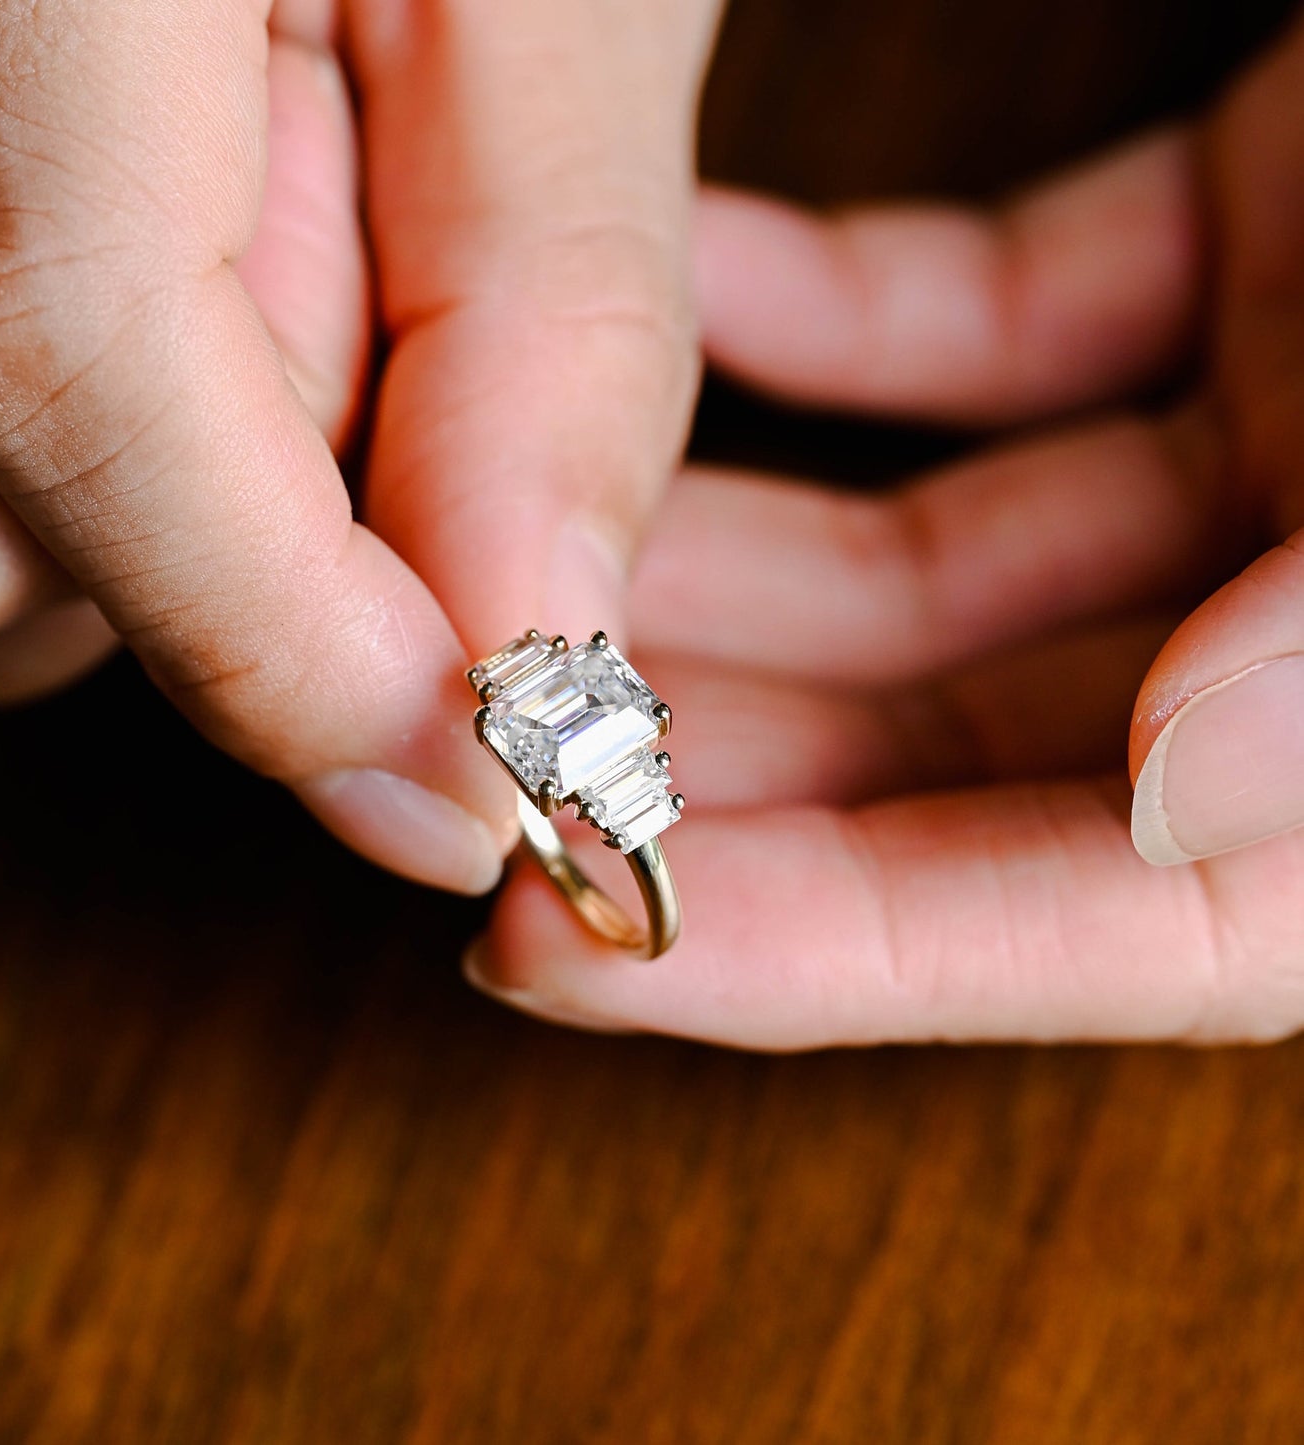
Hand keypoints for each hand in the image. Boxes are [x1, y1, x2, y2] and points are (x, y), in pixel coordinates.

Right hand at [0, 0, 718, 892]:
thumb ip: (549, 326)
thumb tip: (523, 663)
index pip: (48, 348)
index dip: (281, 639)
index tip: (474, 794)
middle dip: (230, 563)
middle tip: (381, 368)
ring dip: (161, 505)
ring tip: (286, 263)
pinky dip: (99, 440)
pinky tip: (198, 261)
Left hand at [467, 15, 1303, 1045]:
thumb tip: (1197, 815)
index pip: (1090, 925)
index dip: (813, 954)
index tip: (549, 942)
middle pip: (964, 756)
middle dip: (716, 762)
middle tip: (488, 746)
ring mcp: (1285, 434)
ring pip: (934, 560)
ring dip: (725, 562)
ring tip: (518, 560)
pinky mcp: (1242, 260)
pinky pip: (980, 325)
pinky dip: (824, 323)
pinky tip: (668, 315)